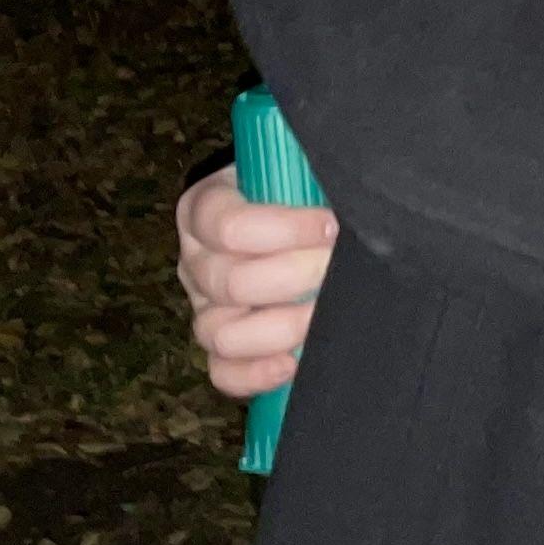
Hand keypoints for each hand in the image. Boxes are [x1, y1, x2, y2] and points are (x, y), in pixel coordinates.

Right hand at [175, 168, 335, 398]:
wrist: (295, 222)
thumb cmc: (297, 191)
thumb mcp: (294, 169)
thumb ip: (305, 173)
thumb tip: (347, 190)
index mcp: (204, 209)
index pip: (228, 225)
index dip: (284, 229)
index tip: (331, 225)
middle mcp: (196, 262)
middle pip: (231, 282)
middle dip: (297, 276)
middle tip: (338, 267)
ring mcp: (204, 309)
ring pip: (221, 333)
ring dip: (282, 327)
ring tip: (326, 314)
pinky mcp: (220, 349)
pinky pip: (223, 373)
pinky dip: (256, 374)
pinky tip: (294, 363)